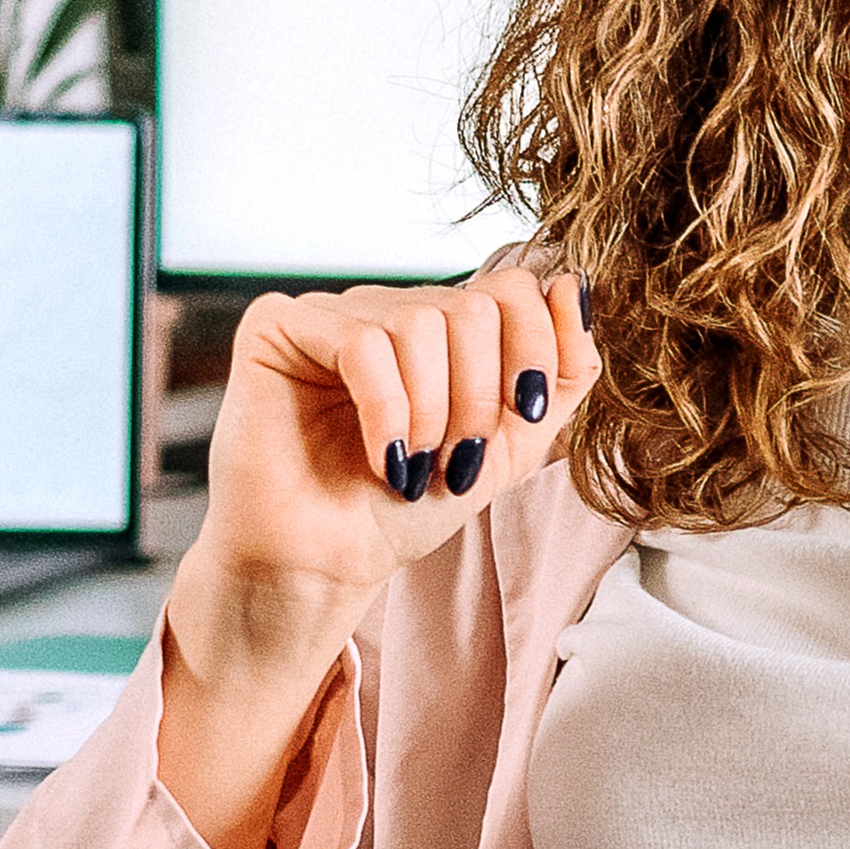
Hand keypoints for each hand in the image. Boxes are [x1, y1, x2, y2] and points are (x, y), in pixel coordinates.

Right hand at [199, 263, 595, 609]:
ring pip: (420, 322)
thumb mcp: (512, 444)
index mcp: (444, 327)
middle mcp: (390, 307)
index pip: (514, 286)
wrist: (331, 563)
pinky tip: (382, 458)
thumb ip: (559, 373)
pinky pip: (361, 342)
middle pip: (473, 306)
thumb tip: (571, 285)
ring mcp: (334, 311)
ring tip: (415, 466)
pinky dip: (387, 411)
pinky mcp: (279, 325)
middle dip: (480, 397)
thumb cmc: (409, 509)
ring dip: (432, 412)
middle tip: (458, 459)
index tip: (524, 414)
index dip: (534, 348)